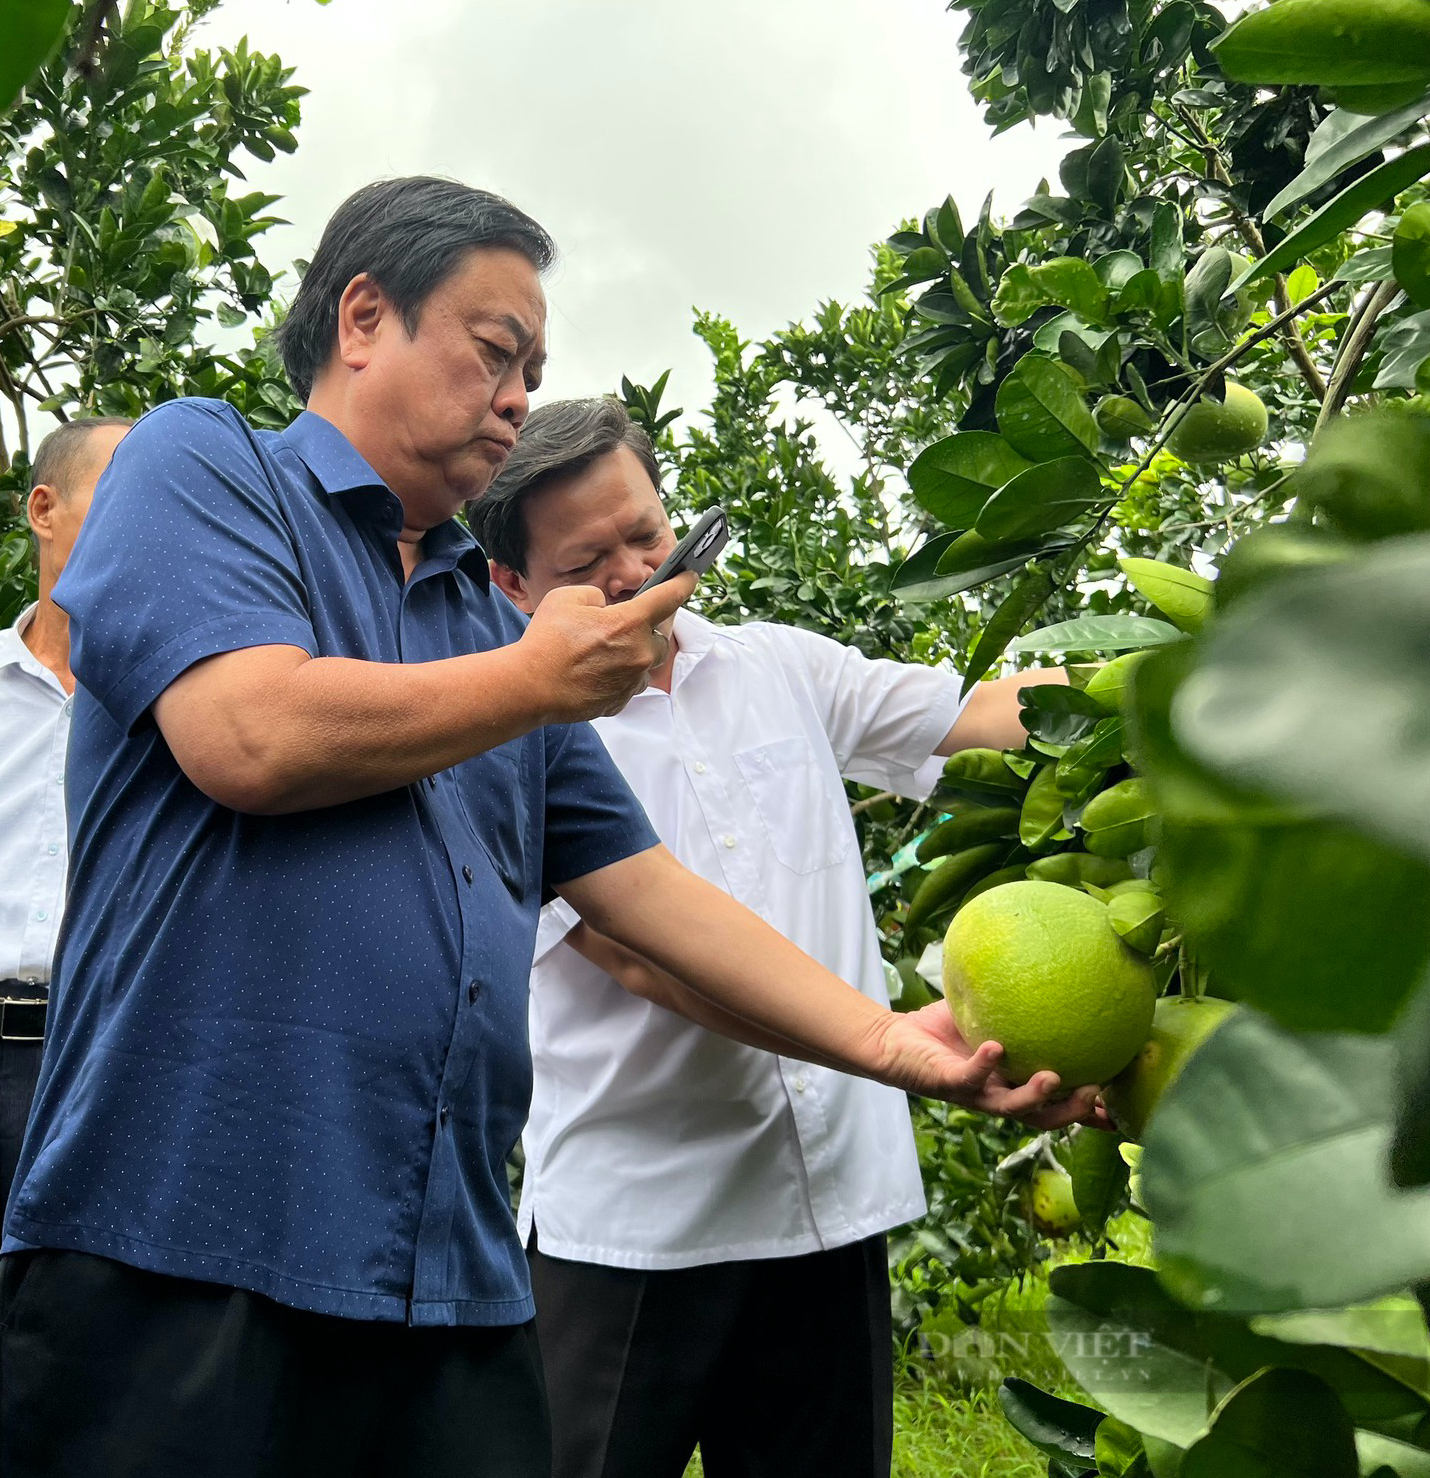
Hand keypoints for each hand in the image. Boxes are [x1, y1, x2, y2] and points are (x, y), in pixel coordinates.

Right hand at [518, 571, 696, 722]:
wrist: (530, 686)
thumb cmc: (547, 640)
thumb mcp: (568, 597)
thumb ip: (596, 598)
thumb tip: (604, 609)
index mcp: (630, 622)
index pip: (668, 598)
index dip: (682, 584)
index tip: (690, 577)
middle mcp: (639, 653)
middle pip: (660, 639)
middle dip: (648, 631)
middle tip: (626, 626)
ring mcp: (631, 681)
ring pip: (645, 665)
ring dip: (633, 656)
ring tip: (605, 652)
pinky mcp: (619, 702)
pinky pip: (628, 685)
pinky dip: (619, 677)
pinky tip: (595, 672)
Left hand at [870, 1001, 1107, 1129]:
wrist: (894, 1041)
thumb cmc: (943, 1030)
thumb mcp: (989, 1015)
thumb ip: (1018, 1001)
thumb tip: (1055, 966)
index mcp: (1013, 1085)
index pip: (1058, 1105)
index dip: (1089, 1114)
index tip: (1122, 1111)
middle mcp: (998, 1096)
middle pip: (1043, 1118)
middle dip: (1072, 1113)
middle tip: (1096, 1094)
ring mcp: (973, 1094)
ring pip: (1010, 1108)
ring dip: (1034, 1096)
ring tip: (1054, 1077)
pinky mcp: (946, 1084)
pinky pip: (968, 1078)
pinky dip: (983, 1064)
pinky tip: (996, 1047)